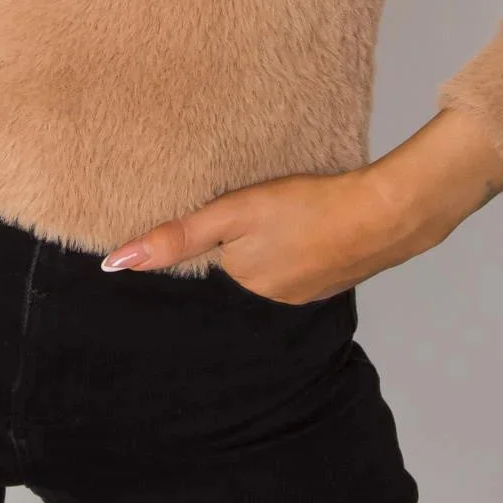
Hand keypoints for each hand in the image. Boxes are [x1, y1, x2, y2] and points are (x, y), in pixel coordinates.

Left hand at [99, 108, 502, 302]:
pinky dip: (298, 244)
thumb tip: (116, 264)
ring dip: (270, 241)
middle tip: (257, 203)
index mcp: (242, 284)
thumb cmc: (309, 208)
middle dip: (240, 239)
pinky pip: (298, 263)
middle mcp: (268, 299)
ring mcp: (303, 293)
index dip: (206, 237)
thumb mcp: (235, 213)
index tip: (215, 218)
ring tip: (283, 210)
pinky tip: (308, 222)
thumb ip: (178, 236)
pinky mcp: (330, 279)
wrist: (385, 213)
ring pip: (268, 263)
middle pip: (237, 264)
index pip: (207, 262)